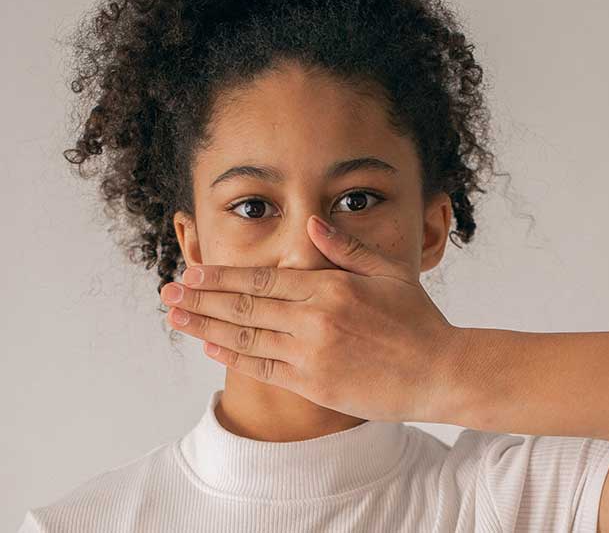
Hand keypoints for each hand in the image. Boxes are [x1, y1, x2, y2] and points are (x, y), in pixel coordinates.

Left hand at [159, 215, 466, 423]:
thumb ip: (346, 248)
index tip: (193, 271)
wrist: (441, 372)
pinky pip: (263, 367)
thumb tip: (313, 223)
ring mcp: (312, 353)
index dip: (223, 276)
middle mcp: (315, 318)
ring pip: (246, 336)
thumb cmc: (419, 320)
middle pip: (244, 306)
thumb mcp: (388, 272)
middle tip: (167, 292)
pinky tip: (209, 345)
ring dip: (205, 325)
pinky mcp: (314, 384)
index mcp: (331, 287)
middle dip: (201, 298)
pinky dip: (233, 356)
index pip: (263, 280)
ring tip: (174, 317)